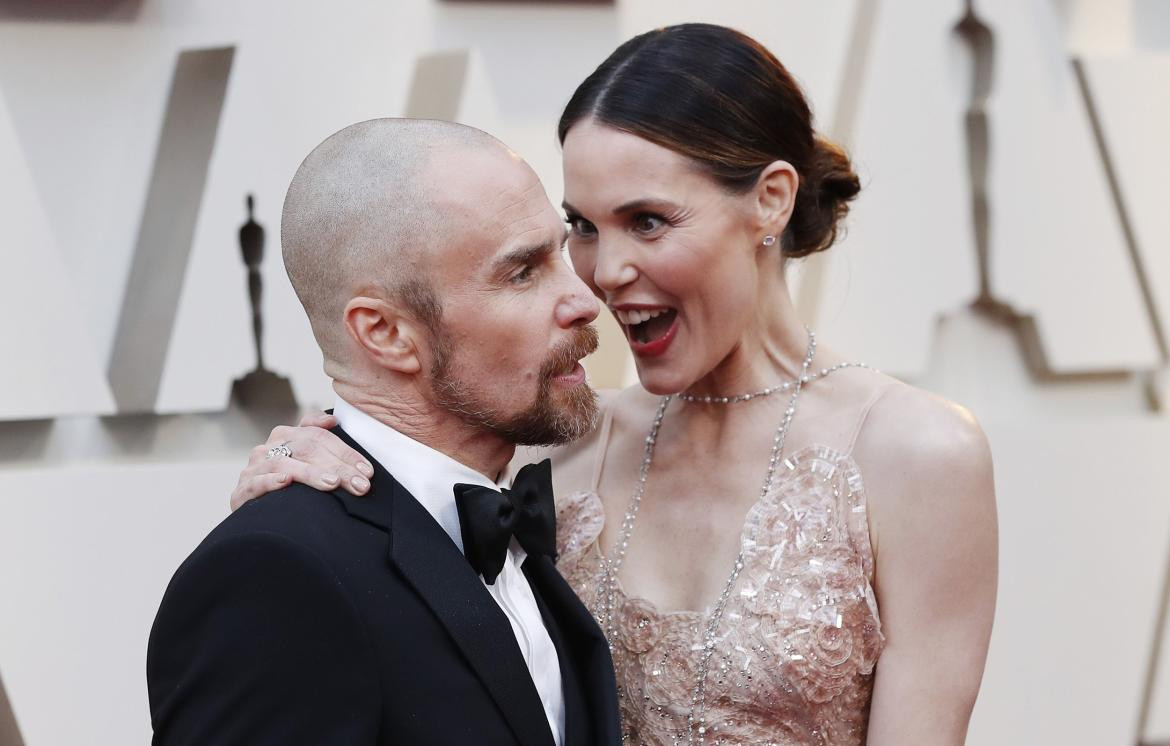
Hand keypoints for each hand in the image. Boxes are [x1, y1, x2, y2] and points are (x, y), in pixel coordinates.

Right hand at [230, 412, 373, 511]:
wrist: (261, 519)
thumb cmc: (291, 487)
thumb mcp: (308, 463)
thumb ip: (320, 442)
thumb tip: (332, 421)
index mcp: (288, 436)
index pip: (320, 436)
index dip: (345, 452)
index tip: (367, 471)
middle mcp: (270, 447)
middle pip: (307, 449)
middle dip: (338, 467)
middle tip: (360, 485)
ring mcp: (255, 467)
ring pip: (284, 464)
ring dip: (310, 473)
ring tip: (332, 483)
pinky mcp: (242, 490)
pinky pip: (255, 482)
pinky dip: (270, 481)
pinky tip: (285, 482)